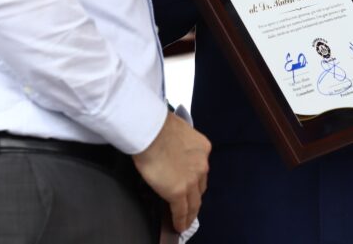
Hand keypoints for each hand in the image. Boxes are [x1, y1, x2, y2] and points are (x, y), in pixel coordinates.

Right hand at [132, 112, 210, 232]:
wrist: (150, 129)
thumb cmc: (158, 126)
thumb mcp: (179, 133)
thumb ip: (181, 146)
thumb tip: (172, 152)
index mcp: (202, 148)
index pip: (201, 170)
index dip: (196, 181)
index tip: (193, 188)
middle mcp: (202, 164)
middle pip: (201, 187)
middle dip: (195, 197)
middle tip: (190, 206)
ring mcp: (191, 179)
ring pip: (194, 202)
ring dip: (190, 212)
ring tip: (186, 220)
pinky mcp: (178, 191)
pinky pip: (182, 210)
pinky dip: (181, 220)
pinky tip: (179, 225)